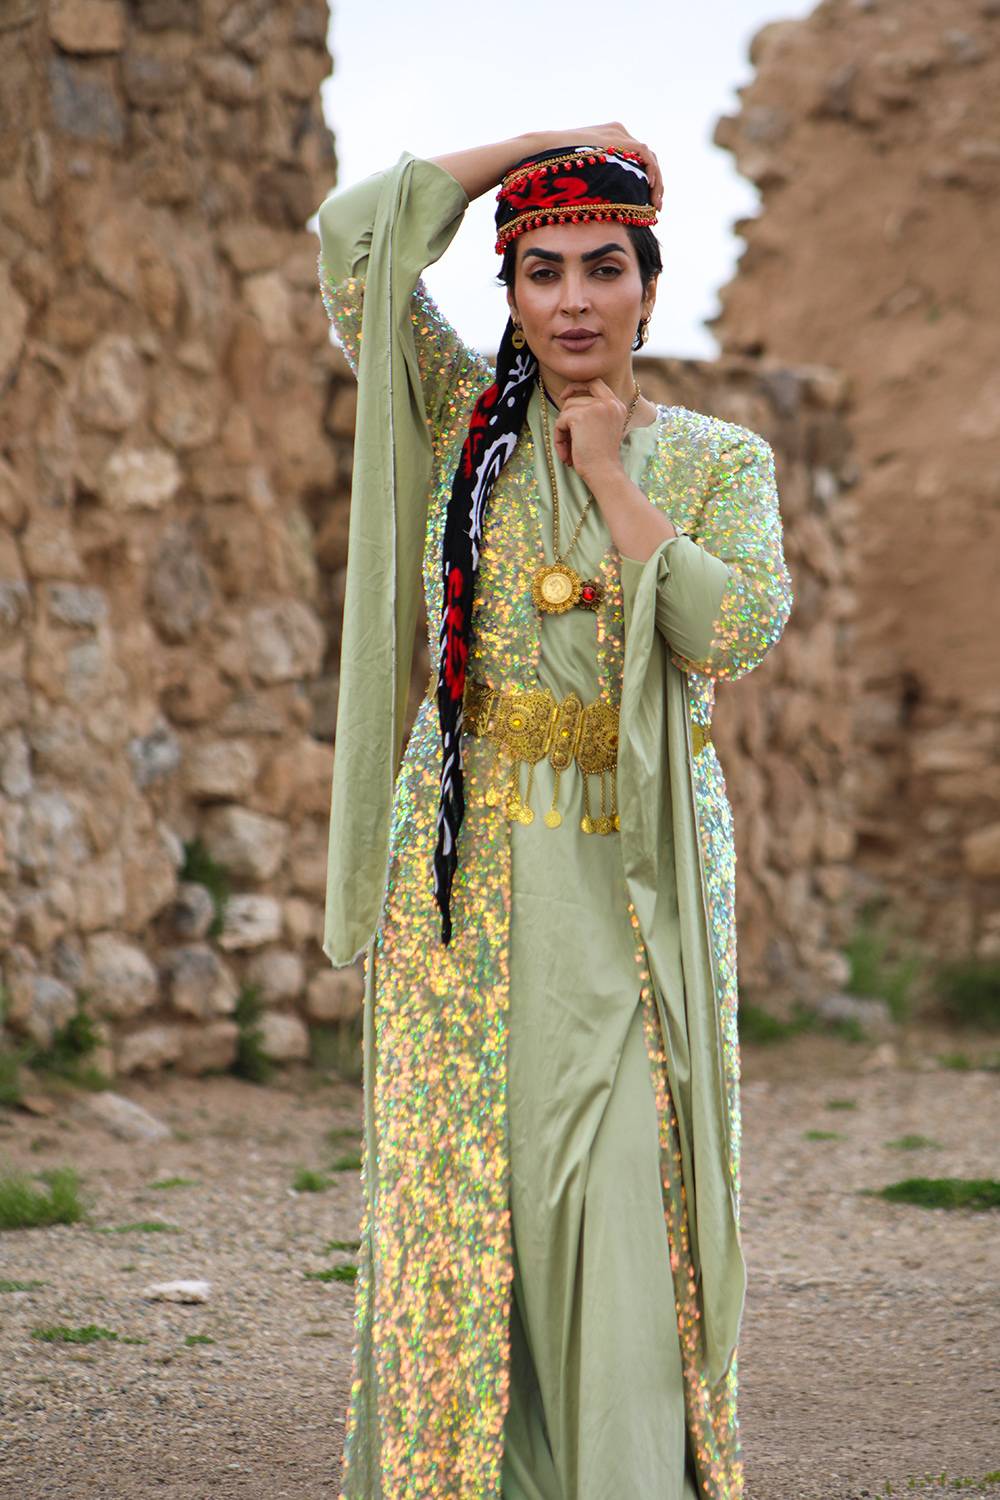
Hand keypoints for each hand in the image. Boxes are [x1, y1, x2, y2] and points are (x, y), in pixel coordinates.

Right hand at [529, 122, 662, 209]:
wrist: (544, 148)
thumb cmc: (554, 164)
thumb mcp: (580, 171)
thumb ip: (596, 177)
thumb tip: (600, 202)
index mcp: (611, 138)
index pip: (638, 160)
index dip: (647, 181)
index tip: (647, 204)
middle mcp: (618, 132)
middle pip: (646, 160)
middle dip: (654, 185)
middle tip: (655, 208)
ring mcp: (619, 133)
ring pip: (649, 158)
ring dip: (656, 182)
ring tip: (654, 205)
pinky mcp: (619, 138)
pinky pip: (645, 155)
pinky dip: (651, 172)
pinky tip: (649, 189)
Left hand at [552, 380, 628, 486]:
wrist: (604, 472)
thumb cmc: (603, 458)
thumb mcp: (605, 429)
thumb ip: (595, 413)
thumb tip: (568, 401)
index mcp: (617, 405)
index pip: (596, 383)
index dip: (579, 386)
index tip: (566, 396)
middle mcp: (609, 403)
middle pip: (577, 396)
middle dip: (566, 412)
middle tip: (563, 431)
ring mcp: (595, 407)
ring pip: (567, 409)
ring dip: (563, 430)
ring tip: (568, 449)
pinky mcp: (580, 416)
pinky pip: (560, 421)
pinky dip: (559, 438)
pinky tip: (566, 453)